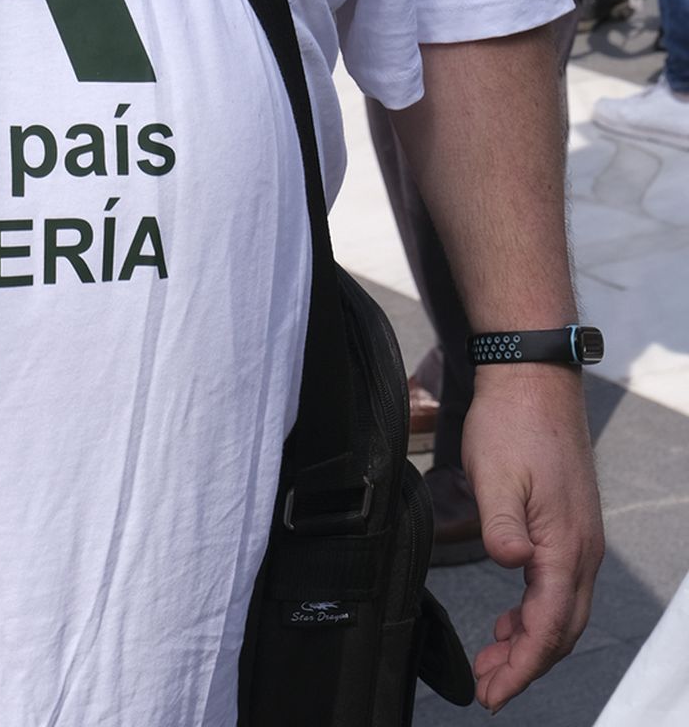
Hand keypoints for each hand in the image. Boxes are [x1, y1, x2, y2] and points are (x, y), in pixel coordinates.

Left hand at [460, 367, 603, 710]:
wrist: (533, 379)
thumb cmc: (512, 422)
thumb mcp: (494, 473)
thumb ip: (502, 525)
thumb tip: (511, 565)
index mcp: (565, 545)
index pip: (548, 627)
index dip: (521, 667)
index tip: (493, 693)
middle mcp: (582, 549)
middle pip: (562, 630)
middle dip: (526, 665)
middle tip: (488, 687)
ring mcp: (580, 538)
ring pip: (562, 611)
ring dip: (530, 641)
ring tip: (492, 660)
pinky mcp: (570, 526)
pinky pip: (559, 586)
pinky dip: (536, 613)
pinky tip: (510, 618)